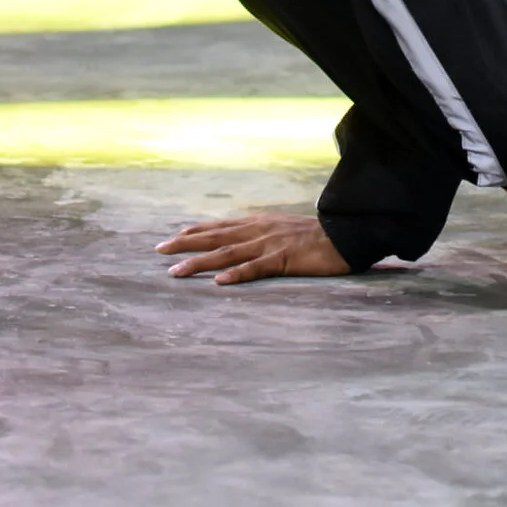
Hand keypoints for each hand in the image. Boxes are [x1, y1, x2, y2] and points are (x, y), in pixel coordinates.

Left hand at [157, 212, 352, 283]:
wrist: (347, 233)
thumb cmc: (319, 236)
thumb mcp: (286, 230)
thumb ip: (265, 234)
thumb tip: (247, 239)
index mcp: (259, 224)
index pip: (220, 226)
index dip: (195, 231)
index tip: (174, 236)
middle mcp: (259, 231)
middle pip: (215, 237)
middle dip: (185, 244)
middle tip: (159, 250)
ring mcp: (270, 244)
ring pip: (227, 253)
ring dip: (199, 263)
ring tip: (176, 271)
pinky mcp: (284, 259)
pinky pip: (256, 268)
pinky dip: (236, 274)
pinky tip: (219, 282)